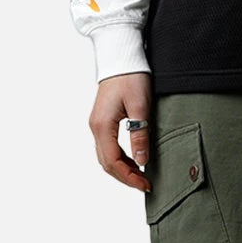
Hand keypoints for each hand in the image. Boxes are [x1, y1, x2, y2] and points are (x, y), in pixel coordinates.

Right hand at [89, 71, 153, 192]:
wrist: (121, 58)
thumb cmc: (131, 78)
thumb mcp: (141, 107)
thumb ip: (140, 135)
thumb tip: (142, 161)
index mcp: (103, 126)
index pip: (113, 162)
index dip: (129, 177)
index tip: (145, 184)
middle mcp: (96, 128)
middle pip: (106, 163)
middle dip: (125, 177)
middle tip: (145, 184)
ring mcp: (97, 125)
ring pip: (106, 157)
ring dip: (122, 169)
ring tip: (141, 176)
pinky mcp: (102, 121)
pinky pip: (107, 147)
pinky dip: (119, 159)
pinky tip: (133, 161)